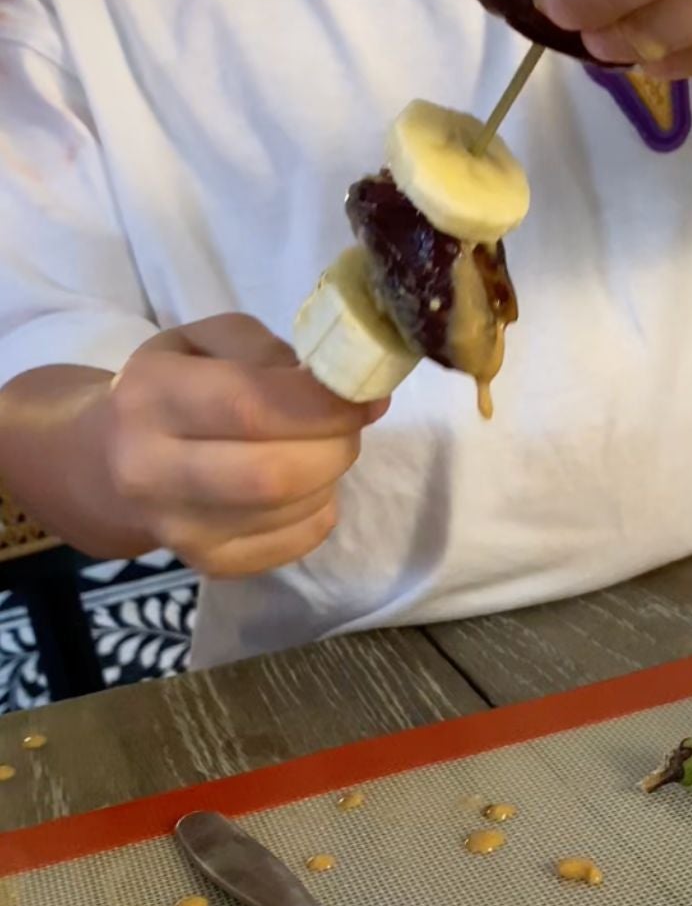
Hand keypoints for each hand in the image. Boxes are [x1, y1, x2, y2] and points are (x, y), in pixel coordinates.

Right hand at [105, 315, 384, 576]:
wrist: (111, 462)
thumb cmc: (173, 386)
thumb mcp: (205, 340)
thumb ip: (269, 350)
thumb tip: (341, 387)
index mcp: (150, 398)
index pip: (250, 406)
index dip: (324, 403)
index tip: (365, 391)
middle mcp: (152, 472)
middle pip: (274, 474)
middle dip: (336, 443)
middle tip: (349, 422)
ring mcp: (180, 530)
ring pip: (293, 508)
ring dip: (330, 472)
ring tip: (318, 445)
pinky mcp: (211, 565)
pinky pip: (300, 540)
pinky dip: (321, 507)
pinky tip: (302, 483)